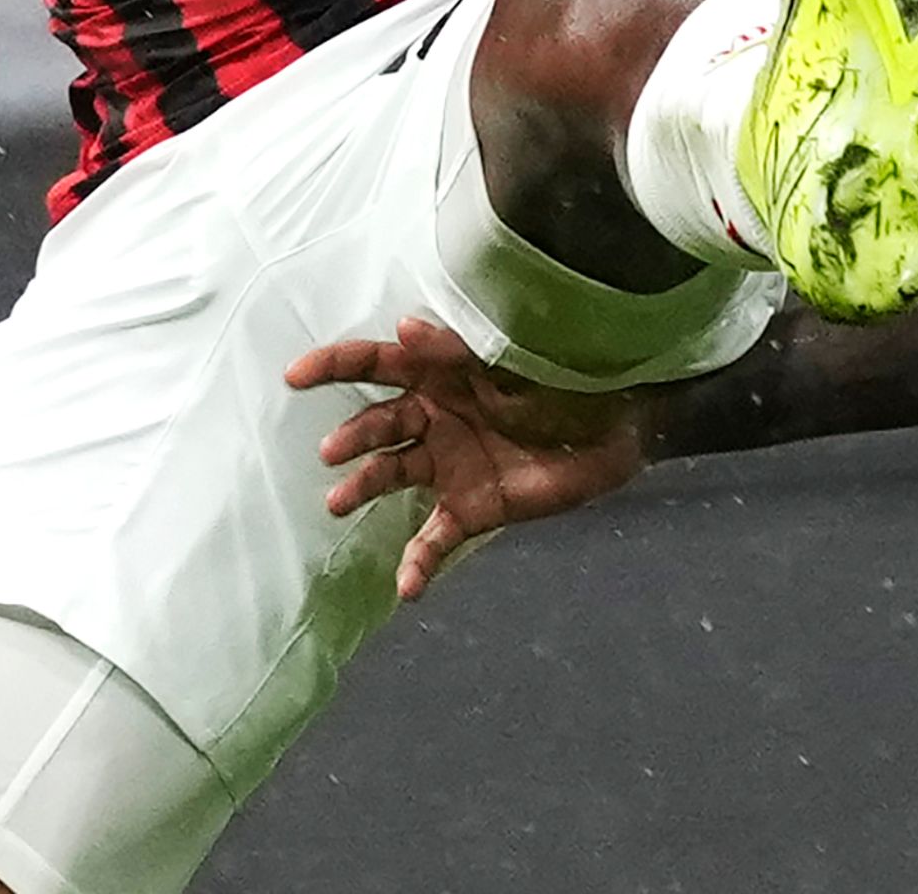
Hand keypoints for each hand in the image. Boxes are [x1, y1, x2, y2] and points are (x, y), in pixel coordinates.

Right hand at [286, 318, 648, 599]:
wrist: (623, 429)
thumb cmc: (569, 379)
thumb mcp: (515, 360)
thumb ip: (460, 351)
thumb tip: (404, 329)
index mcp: (442, 373)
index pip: (379, 364)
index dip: (335, 365)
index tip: (294, 376)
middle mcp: (435, 418)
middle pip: (378, 423)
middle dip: (352, 436)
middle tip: (332, 452)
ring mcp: (449, 465)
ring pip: (391, 475)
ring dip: (363, 487)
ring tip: (340, 502)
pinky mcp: (470, 509)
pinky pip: (433, 540)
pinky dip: (417, 565)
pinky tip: (406, 588)